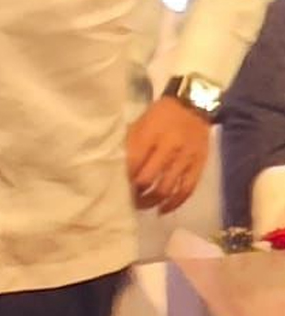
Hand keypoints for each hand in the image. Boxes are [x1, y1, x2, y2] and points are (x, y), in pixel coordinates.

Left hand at [126, 95, 211, 213]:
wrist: (194, 106)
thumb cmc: (161, 114)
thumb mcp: (140, 123)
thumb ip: (130, 143)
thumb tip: (116, 165)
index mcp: (150, 135)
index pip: (133, 163)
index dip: (124, 178)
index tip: (116, 186)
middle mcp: (168, 148)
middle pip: (148, 179)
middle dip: (136, 193)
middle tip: (128, 199)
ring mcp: (185, 158)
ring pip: (167, 188)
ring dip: (152, 201)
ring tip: (142, 205)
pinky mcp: (199, 165)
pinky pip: (187, 189)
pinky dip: (175, 203)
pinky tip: (163, 209)